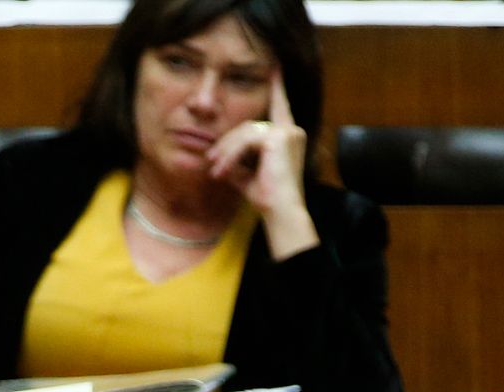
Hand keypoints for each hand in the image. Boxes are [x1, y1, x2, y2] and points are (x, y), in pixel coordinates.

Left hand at [206, 72, 316, 257]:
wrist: (280, 212)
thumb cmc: (266, 198)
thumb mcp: (247, 175)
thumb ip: (237, 160)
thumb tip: (217, 157)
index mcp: (288, 136)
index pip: (280, 105)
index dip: (277, 86)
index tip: (274, 66)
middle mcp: (291, 130)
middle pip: (249, 126)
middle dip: (227, 144)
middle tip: (211, 163)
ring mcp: (287, 132)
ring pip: (245, 132)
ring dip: (226, 152)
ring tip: (216, 172)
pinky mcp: (278, 137)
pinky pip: (247, 140)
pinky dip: (232, 155)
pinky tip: (224, 171)